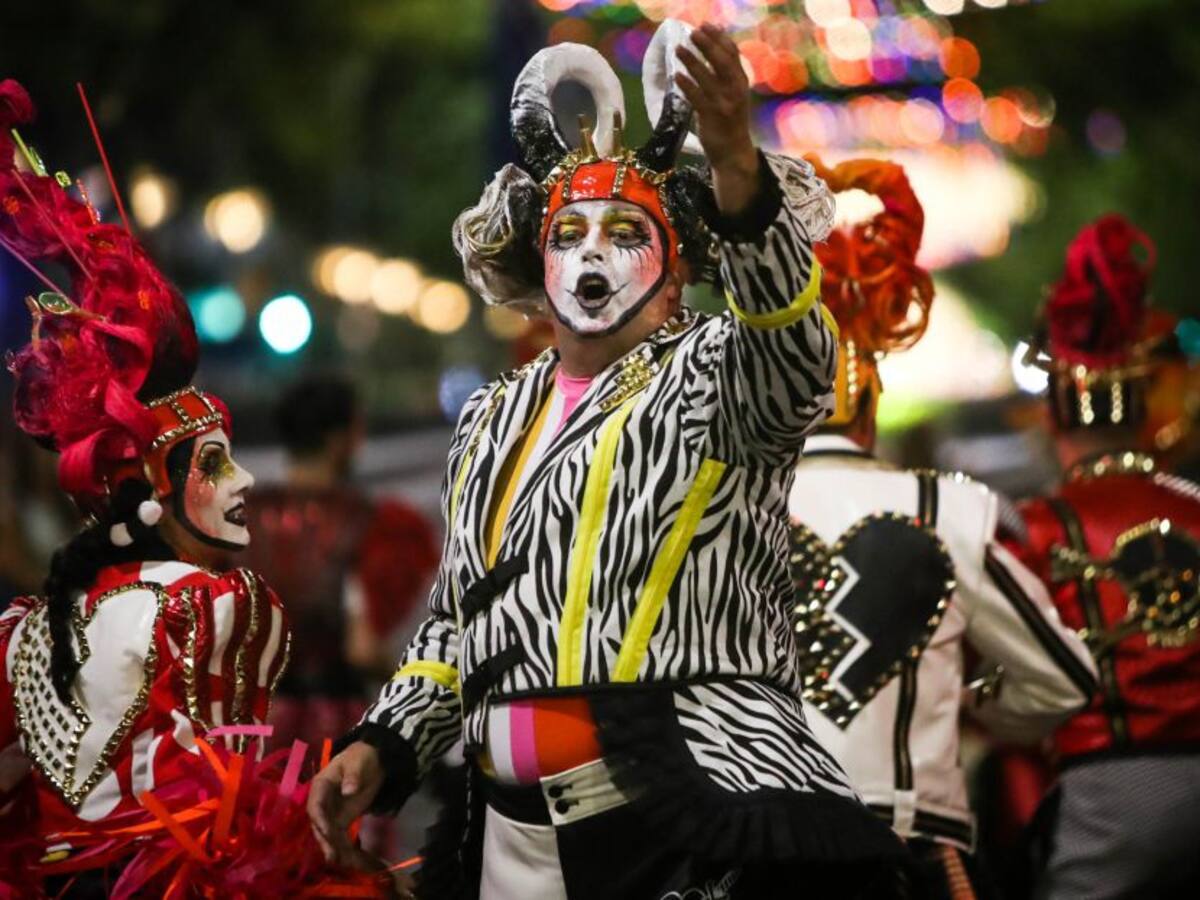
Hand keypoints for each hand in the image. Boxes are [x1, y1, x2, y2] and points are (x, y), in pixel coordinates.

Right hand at [308, 741, 384, 866]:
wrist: (373, 761)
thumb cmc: (361, 758)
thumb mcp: (358, 762)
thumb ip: (352, 775)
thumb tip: (348, 790)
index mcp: (320, 785)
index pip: (315, 804)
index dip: (320, 819)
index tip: (328, 831)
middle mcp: (321, 802)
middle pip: (319, 823)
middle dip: (325, 840)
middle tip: (332, 856)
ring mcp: (331, 813)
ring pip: (328, 833)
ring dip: (333, 848)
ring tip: (340, 862)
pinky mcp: (341, 820)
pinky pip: (340, 836)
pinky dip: (344, 847)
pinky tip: (349, 860)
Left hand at [673, 23, 759, 214]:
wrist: (733, 152)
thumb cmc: (730, 121)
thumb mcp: (734, 95)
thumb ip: (726, 75)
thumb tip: (713, 50)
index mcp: (741, 83)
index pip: (733, 54)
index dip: (719, 38)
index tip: (707, 25)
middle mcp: (735, 91)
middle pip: (722, 62)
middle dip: (707, 45)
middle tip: (693, 32)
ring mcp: (723, 104)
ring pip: (707, 78)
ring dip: (692, 61)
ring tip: (679, 48)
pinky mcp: (710, 117)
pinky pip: (697, 97)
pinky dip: (687, 85)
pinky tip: (677, 75)